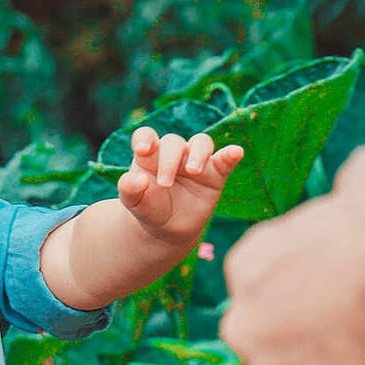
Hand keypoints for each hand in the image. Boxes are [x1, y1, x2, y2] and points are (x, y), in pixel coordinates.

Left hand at [118, 128, 241, 244]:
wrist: (167, 229)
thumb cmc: (149, 209)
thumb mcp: (134, 204)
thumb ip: (129, 191)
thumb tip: (136, 179)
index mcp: (150, 155)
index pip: (146, 136)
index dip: (144, 138)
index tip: (142, 150)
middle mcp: (173, 153)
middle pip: (173, 143)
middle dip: (168, 161)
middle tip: (164, 184)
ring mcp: (195, 161)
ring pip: (201, 142)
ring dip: (198, 153)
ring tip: (193, 171)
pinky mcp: (215, 173)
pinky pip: (224, 160)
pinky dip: (231, 154)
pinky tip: (236, 152)